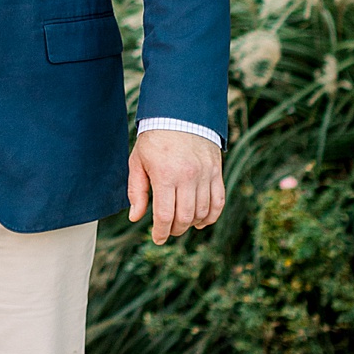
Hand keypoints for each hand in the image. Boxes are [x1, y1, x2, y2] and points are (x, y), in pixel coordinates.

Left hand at [127, 129, 224, 245]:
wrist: (180, 115)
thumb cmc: (154, 140)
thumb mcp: (138, 162)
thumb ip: (137, 191)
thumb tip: (135, 217)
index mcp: (165, 175)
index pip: (165, 215)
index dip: (160, 232)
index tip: (157, 238)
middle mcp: (188, 177)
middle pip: (184, 218)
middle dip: (175, 230)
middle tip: (167, 230)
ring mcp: (205, 174)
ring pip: (202, 212)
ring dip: (191, 223)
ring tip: (181, 223)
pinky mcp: (216, 172)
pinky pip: (218, 201)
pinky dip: (211, 216)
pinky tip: (201, 221)